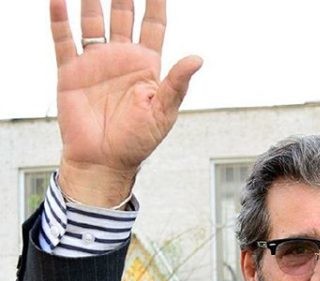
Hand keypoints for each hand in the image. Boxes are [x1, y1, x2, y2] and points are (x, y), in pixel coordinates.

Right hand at [51, 0, 201, 205]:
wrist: (104, 162)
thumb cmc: (137, 143)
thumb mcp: (163, 113)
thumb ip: (176, 84)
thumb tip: (197, 59)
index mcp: (146, 67)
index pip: (154, 25)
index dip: (156, 3)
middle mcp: (121, 59)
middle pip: (122, 14)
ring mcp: (95, 63)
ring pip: (92, 20)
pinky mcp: (71, 72)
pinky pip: (63, 39)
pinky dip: (59, 19)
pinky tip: (58, 0)